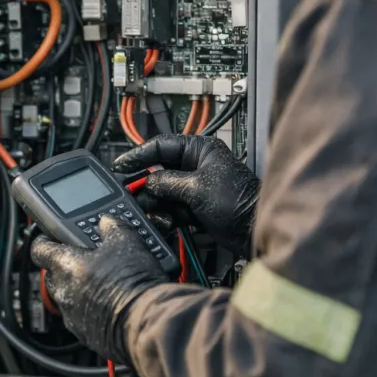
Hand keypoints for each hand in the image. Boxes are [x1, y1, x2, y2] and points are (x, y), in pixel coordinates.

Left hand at [30, 216, 167, 364]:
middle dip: (66, 267)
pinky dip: (92, 310)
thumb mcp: (127, 242)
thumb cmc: (134, 283)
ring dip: (80, 290)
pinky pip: (82, 318)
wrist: (147, 321)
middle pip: (53, 275)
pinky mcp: (85, 335)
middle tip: (87, 260)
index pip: (39, 249)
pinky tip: (111, 304)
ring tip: (104, 283)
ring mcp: (72, 316)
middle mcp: (63, 292)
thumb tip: (108, 222)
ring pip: (67, 298)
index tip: (52, 238)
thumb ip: (112, 228)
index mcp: (66, 266)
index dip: (45, 241)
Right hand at [113, 134, 259, 257]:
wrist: (255, 230)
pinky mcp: (196, 208)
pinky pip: (172, 209)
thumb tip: (148, 181)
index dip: (139, 154)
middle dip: (147, 187)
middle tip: (133, 196)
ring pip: (163, 193)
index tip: (121, 164)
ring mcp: (195, 188)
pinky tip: (167, 222)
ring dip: (158, 205)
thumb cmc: (240, 202)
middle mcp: (196, 167)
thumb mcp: (196, 188)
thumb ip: (167, 182)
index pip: (161, 146)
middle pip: (159, 172)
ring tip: (156, 214)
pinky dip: (167, 216)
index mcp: (200, 150)